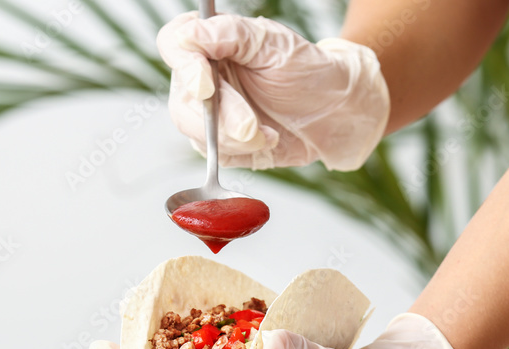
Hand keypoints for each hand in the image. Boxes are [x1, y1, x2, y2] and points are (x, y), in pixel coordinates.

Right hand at [156, 12, 389, 170]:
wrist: (335, 112)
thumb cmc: (307, 70)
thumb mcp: (273, 43)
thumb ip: (229, 34)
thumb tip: (188, 36)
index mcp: (211, 43)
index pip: (174, 46)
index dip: (184, 67)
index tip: (207, 85)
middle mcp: (203, 77)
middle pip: (183, 98)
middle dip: (220, 117)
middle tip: (251, 126)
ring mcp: (208, 113)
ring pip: (195, 131)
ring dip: (233, 138)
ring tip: (268, 134)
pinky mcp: (220, 143)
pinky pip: (215, 154)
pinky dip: (243, 151)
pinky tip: (268, 139)